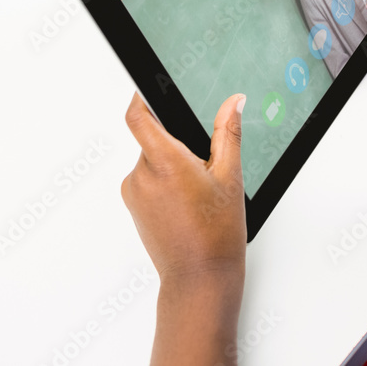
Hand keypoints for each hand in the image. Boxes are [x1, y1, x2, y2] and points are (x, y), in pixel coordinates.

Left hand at [121, 92, 247, 280]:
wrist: (200, 277)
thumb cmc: (217, 234)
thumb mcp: (230, 176)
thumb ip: (228, 132)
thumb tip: (234, 102)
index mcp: (166, 162)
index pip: (138, 116)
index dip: (141, 97)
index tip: (149, 89)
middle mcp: (142, 175)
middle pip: (152, 139)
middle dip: (175, 143)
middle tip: (200, 166)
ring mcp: (133, 192)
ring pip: (150, 160)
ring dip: (169, 164)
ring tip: (194, 191)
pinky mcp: (132, 205)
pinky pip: (145, 179)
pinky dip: (162, 182)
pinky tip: (184, 202)